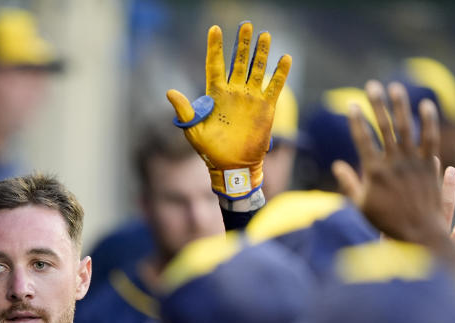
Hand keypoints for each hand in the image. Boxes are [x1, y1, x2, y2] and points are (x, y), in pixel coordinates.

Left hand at [167, 22, 291, 199]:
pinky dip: (280, 73)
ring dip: (261, 53)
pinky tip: (284, 58)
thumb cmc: (210, 151)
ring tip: (264, 35)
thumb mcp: (193, 131)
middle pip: (238, 62)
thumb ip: (185, 110)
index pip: (215, 65)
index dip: (215, 47)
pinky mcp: (265, 107)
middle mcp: (234, 92)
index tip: (215, 29)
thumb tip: (170, 92)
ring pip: (257, 69)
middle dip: (242, 44)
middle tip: (245, 25)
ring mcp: (250, 98)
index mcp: (215, 95)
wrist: (232, 166)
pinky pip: (274, 86)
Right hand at [332, 80, 454, 264]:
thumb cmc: (385, 222)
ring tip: (396, 87)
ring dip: (401, 106)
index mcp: (374, 172)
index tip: (351, 104)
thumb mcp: (360, 206)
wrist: (419, 233)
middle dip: (377, 104)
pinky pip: (430, 139)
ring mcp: (414, 162)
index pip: (363, 139)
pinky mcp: (430, 165)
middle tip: (372, 85)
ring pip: (407, 127)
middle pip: (385, 127)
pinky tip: (425, 105)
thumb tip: (338, 166)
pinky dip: (428, 121)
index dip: (356, 120)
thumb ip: (349, 184)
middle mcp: (394, 163)